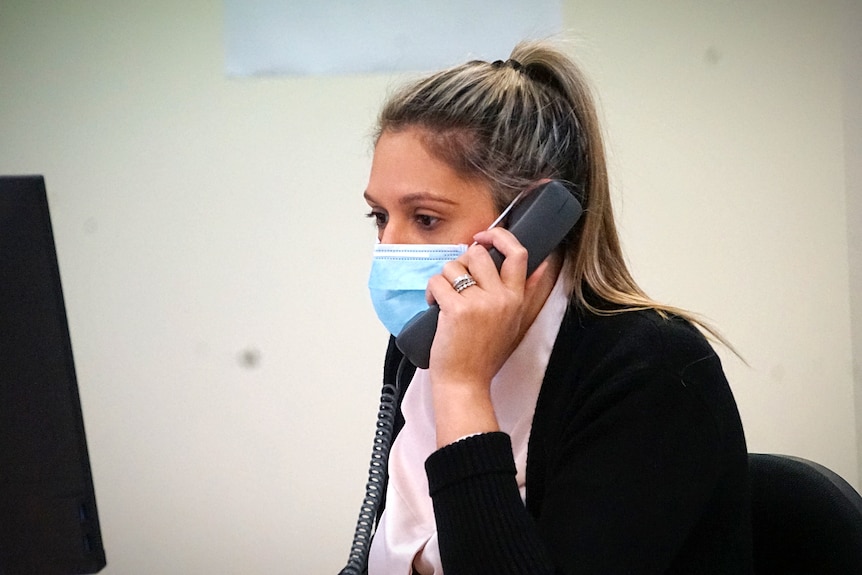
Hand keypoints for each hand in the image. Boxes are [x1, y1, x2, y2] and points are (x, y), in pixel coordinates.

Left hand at [424, 227, 556, 445]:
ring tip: (444, 297)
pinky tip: (433, 305)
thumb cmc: (485, 354)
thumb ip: (527, 293)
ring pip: (455, 265)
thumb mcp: (515, 322)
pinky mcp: (456, 310)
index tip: (484, 236)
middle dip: (461, 260)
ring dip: (444, 278)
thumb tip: (544, 265)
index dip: (500, 236)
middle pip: (479, 253)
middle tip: (456, 279)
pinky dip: (431, 291)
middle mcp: (502, 298)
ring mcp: (480, 304)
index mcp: (517, 299)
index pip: (518, 253)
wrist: (466, 383)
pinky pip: (438, 281)